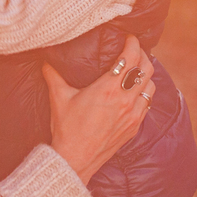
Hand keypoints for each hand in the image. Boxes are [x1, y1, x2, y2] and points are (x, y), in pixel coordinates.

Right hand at [45, 36, 153, 183]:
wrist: (75, 159)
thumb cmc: (66, 128)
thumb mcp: (58, 98)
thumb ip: (53, 75)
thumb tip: (45, 59)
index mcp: (108, 88)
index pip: (130, 58)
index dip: (133, 43)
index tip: (129, 37)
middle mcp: (125, 100)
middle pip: (147, 68)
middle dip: (143, 55)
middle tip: (134, 50)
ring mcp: (133, 115)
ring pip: (151, 86)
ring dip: (146, 74)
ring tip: (137, 69)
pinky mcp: (134, 127)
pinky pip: (147, 104)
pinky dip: (144, 93)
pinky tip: (135, 91)